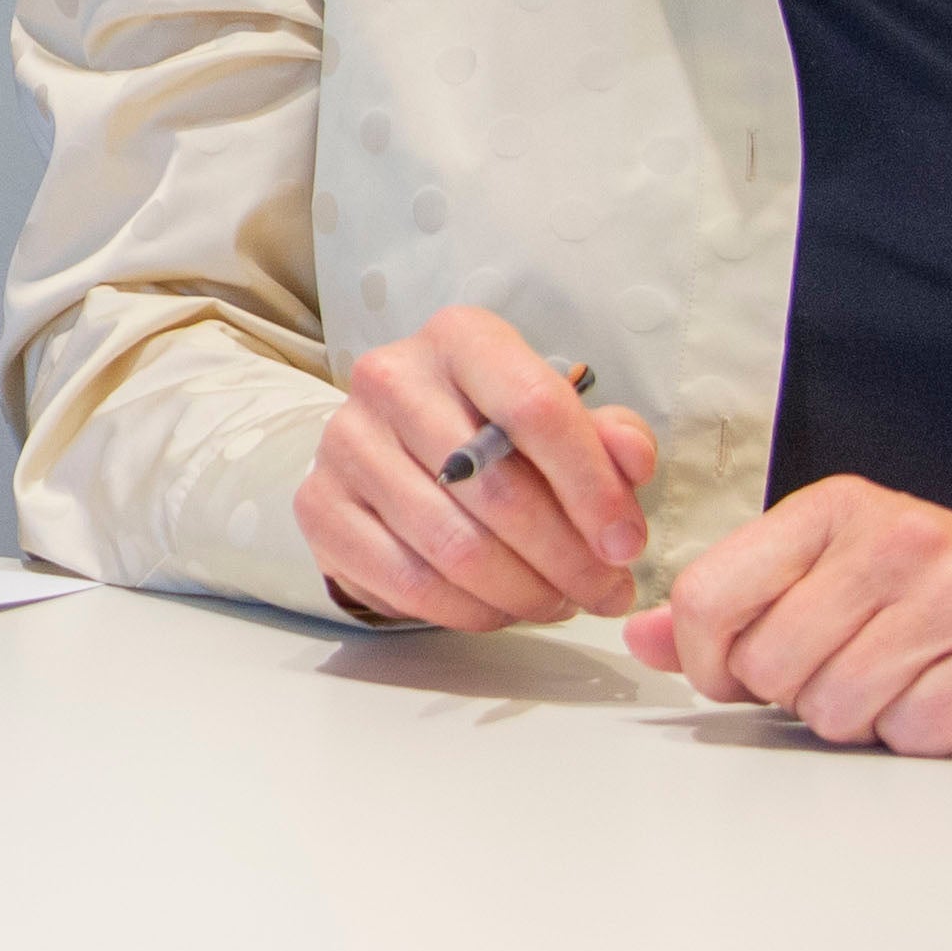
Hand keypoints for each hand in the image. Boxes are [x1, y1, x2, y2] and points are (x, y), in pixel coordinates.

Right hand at [294, 306, 660, 627]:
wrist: (393, 451)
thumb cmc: (492, 432)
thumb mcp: (560, 420)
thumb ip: (609, 437)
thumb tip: (633, 460)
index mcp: (461, 338)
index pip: (535, 408)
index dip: (593, 488)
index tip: (628, 547)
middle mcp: (390, 377)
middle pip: (497, 488)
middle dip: (568, 559)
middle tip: (606, 593)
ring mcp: (345, 442)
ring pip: (455, 546)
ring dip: (524, 593)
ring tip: (557, 603)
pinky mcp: (318, 506)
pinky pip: (407, 582)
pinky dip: (469, 612)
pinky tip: (501, 610)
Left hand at [625, 479, 951, 751]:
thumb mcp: (843, 575)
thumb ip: (739, 603)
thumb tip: (644, 636)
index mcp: (835, 510)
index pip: (711, 596)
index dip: (709, 659)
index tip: (739, 675)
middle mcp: (891, 538)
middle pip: (769, 665)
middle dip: (799, 694)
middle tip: (856, 672)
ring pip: (836, 708)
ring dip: (867, 718)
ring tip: (912, 681)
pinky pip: (914, 731)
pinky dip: (927, 733)